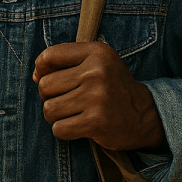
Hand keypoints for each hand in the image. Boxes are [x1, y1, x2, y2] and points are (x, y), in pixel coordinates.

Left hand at [33, 41, 166, 151]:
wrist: (145, 115)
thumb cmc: (112, 86)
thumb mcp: (97, 62)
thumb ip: (66, 61)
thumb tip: (35, 75)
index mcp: (96, 52)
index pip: (50, 55)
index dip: (41, 68)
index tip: (46, 76)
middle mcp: (97, 72)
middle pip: (45, 85)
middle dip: (49, 96)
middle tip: (65, 99)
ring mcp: (96, 97)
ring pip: (49, 109)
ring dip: (55, 115)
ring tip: (70, 113)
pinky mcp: (96, 122)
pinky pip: (59, 128)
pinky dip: (63, 130)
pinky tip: (78, 125)